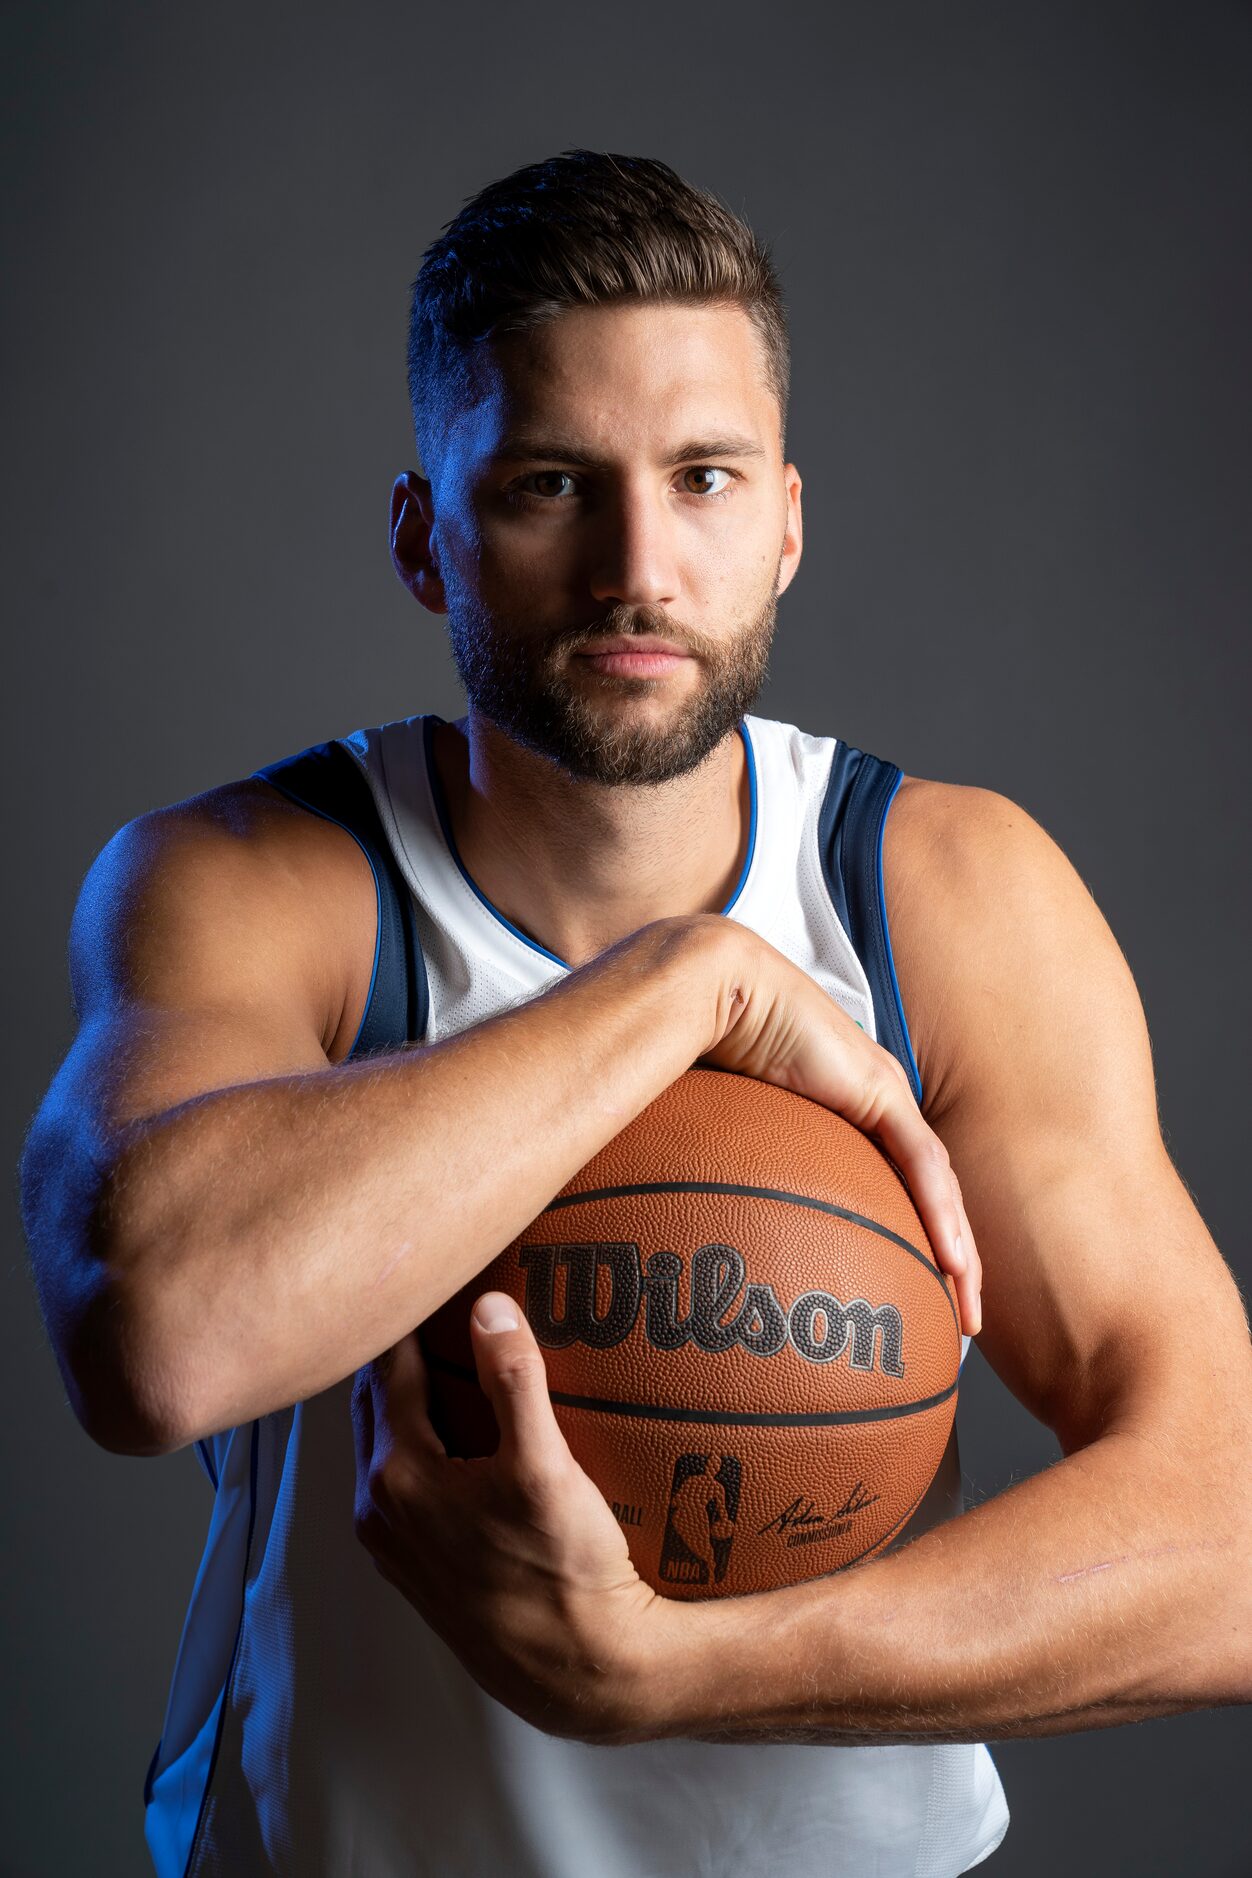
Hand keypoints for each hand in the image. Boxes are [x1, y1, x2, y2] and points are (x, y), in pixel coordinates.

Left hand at [351, 1292, 674, 1743]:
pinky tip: (460, 1432)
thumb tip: (487, 1304)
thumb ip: (514, 1379)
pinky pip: (403, 1482)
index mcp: (397, 1475)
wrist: (580, 1673)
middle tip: (432, 1297)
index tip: (424, 1268)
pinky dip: (418, 1443)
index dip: (405, 1315)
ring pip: (386, 1444)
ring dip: (405, 1400)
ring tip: (445, 1352)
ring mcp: (395, 1543)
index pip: (387, 1368)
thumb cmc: (565, 1572)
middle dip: (398, 1353)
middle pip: (375, 1404)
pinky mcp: (419, 1568)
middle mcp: (378, 1508)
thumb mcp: (545, 1466)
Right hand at [702, 921, 982, 1335]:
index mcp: (844, 1109)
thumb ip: (727, 1166)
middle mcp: (874, 1102)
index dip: (913, 1237)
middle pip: (928, 1193)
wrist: (714, 990)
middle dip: (950, 1257)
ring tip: (966, 1307)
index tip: (915, 1291)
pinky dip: (941, 1215)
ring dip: (958, 1249)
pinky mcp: (879, 1089)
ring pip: (937, 1186)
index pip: (895, 1184)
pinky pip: (921, 1164)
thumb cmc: (703, 1049)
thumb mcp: (723, 1124)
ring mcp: (882, 1093)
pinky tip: (954, 1261)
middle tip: (960, 1319)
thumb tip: (692, 1218)